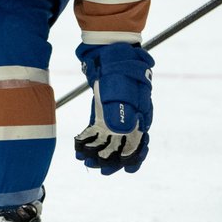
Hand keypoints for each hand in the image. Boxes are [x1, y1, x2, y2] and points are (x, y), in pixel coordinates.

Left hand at [74, 43, 152, 174]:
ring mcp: (117, 114)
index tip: (126, 170)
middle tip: (98, 169)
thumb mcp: (120, 88)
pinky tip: (79, 147)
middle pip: (124, 144)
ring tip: (86, 161)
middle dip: (112, 159)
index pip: (141, 142)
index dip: (134, 158)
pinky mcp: (102, 110)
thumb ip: (122, 109)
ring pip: (109, 140)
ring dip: (99, 152)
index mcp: (142, 114)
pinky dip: (90, 140)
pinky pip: (97, 130)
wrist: (107, 51)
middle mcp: (131, 117)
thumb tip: (121, 131)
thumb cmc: (118, 69)